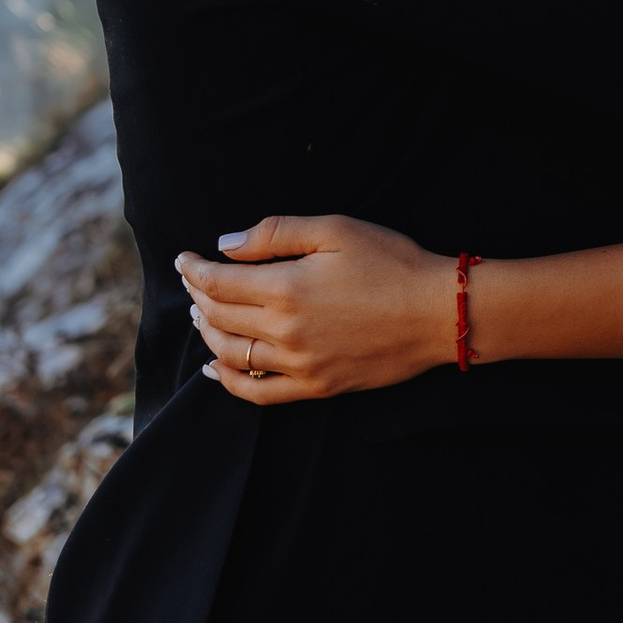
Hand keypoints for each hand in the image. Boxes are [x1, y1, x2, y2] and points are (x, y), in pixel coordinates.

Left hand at [179, 214, 456, 401]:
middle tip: (192, 283)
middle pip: (218, 317)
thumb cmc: (393, 263)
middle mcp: (285, 330)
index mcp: (286, 287)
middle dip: (197, 297)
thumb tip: (224, 245)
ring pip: (230, 355)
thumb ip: (276, 233)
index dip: (194, 270)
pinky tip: (216, 369)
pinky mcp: (316, 386)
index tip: (184, 260)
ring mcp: (299, 364)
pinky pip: (258, 392)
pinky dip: (230, 382)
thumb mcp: (336, 230)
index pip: (218, 282)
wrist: (438, 313)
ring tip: (201, 318)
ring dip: (207, 335)